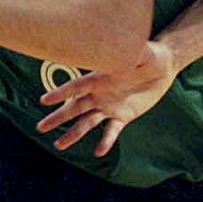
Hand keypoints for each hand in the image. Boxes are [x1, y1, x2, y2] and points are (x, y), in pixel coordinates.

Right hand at [35, 40, 177, 154]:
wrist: (162, 68)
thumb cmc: (150, 55)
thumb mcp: (142, 52)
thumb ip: (131, 53)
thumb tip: (125, 49)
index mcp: (100, 77)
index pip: (76, 86)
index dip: (61, 93)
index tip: (44, 100)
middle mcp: (100, 93)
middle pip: (74, 107)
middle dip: (58, 117)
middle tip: (40, 127)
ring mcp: (109, 106)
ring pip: (87, 122)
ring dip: (73, 133)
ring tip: (59, 145)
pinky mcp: (122, 116)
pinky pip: (111, 131)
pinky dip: (106, 141)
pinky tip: (99, 152)